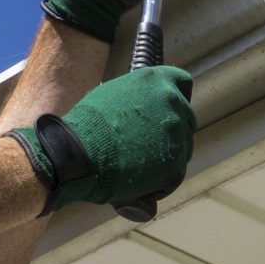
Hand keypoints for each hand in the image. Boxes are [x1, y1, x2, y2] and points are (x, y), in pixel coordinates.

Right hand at [8, 65, 194, 211]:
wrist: (78, 154)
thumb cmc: (87, 127)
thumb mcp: (112, 96)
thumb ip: (137, 98)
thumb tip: (144, 110)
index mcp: (156, 79)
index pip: (182, 83)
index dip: (176, 99)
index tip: (168, 111)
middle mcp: (172, 101)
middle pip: (185, 119)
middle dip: (170, 133)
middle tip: (147, 146)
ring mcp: (177, 131)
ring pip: (182, 149)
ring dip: (164, 159)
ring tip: (135, 168)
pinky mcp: (176, 161)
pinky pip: (174, 175)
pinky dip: (158, 182)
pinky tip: (137, 183)